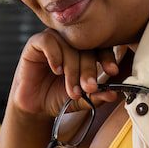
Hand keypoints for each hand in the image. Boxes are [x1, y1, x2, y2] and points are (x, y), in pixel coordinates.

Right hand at [9, 29, 125, 119]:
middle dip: (89, 70)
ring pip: (68, 46)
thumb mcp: (82, 100)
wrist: (35, 106)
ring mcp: (53, 40)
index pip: (100, 46)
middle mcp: (69, 42)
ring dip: (72, 69)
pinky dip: (55, 56)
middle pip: (85, 47)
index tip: (113, 71)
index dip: (107, 57)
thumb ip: (96, 96)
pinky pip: (48, 41)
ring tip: (73, 90)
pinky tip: (56, 71)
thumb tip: (113, 94)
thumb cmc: (59, 97)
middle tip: (89, 88)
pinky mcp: (35, 43)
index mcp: (84, 50)